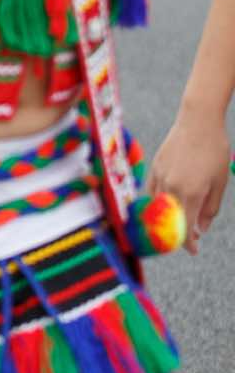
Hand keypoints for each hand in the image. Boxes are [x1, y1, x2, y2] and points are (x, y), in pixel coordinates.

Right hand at [148, 113, 230, 253]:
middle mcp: (171, 188)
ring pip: (158, 207)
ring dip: (168, 217)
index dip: (188, 242)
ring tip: (178, 221)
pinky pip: (152, 192)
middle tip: (186, 239)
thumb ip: (211, 208)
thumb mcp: (220, 182)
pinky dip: (159, 202)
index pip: (185, 227)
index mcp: (190, 193)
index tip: (193, 250)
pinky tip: (168, 203)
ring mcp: (159, 177)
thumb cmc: (214, 151)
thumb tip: (201, 229)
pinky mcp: (153, 168)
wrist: (197, 122)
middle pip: (170, 220)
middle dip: (178, 232)